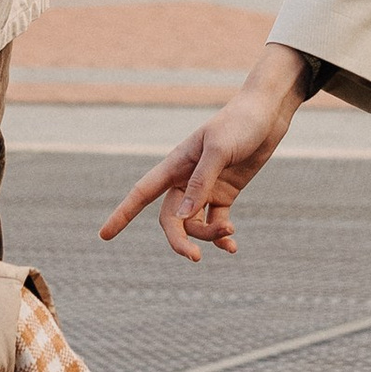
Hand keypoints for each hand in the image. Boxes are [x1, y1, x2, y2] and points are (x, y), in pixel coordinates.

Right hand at [100, 43, 309, 260]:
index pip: (141, 193)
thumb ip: (201, 182)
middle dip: (179, 240)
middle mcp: (185, 179)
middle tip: (195, 257)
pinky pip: (216, 222)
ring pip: (194, 224)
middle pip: (170, 219)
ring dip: (208, 235)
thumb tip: (183, 216)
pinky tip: (231, 246)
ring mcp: (205, 188)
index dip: (122, 214)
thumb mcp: (219, 150)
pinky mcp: (225, 193)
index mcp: (175, 164)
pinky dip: (221, 236)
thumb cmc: (239, 124)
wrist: (266, 114)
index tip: (104, 235)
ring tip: (230, 234)